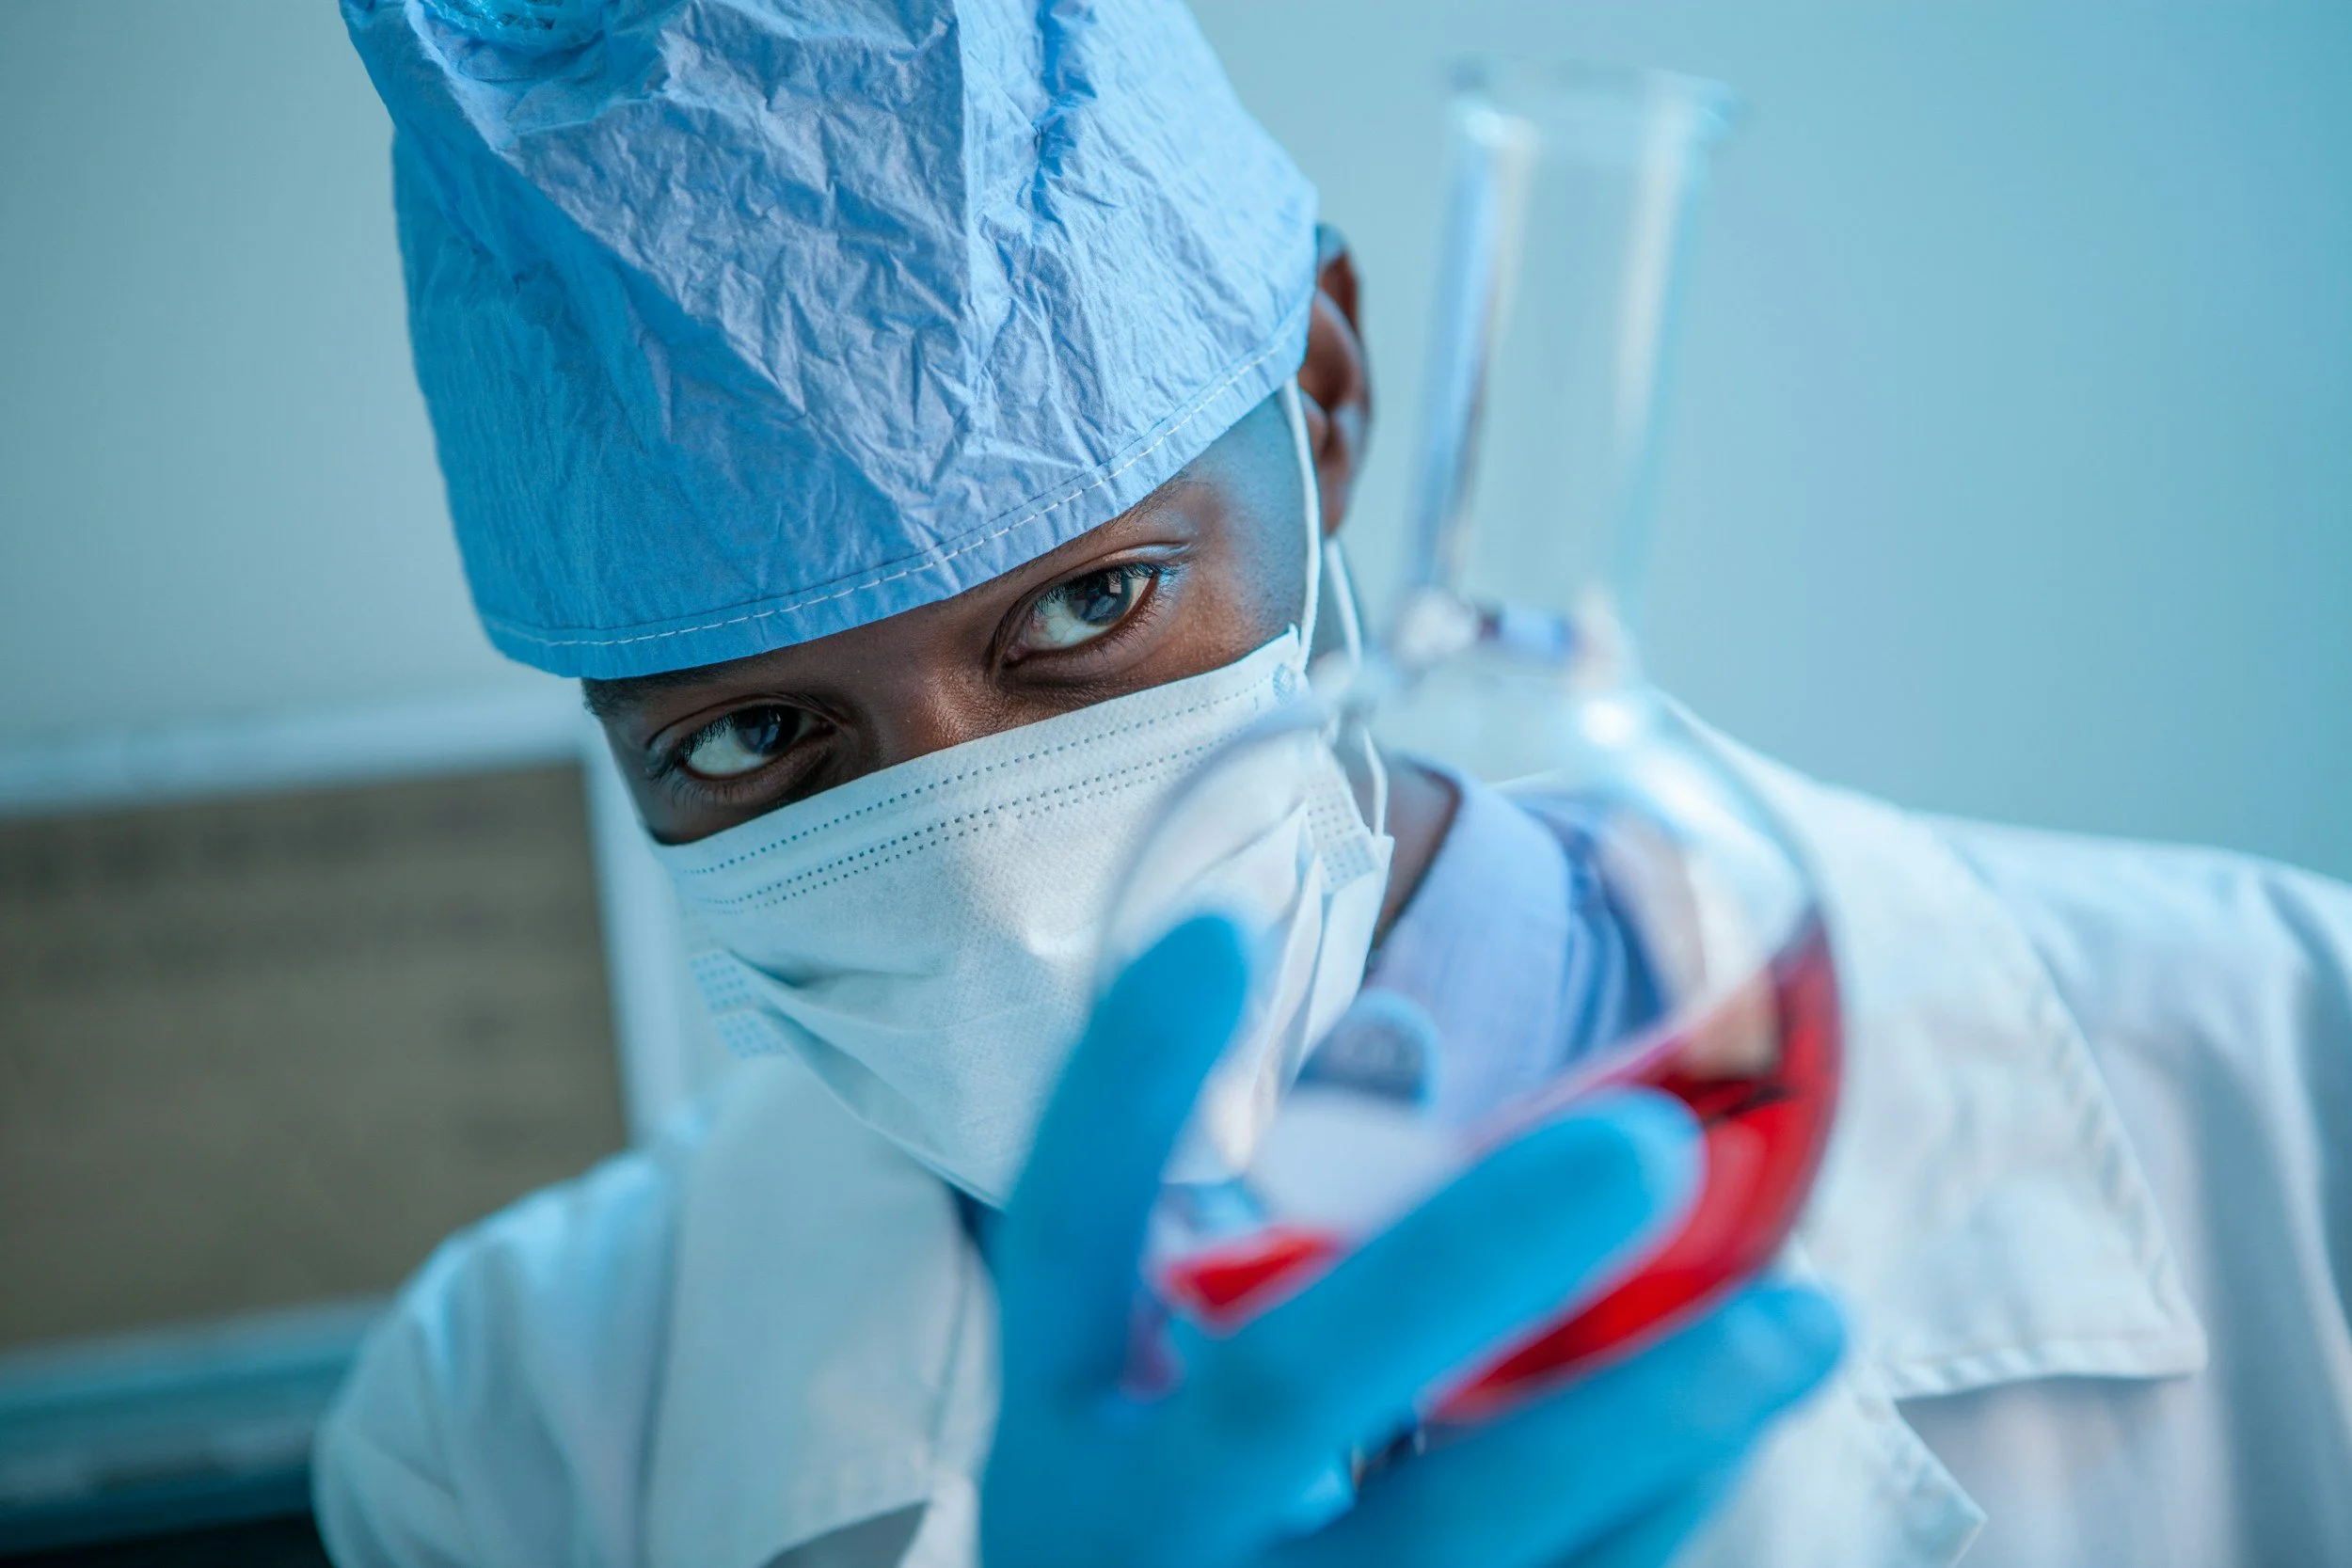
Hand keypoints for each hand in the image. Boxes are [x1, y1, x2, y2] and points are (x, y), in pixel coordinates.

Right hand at [982, 916, 1843, 1567]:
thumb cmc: (1180, 1528)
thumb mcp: (1157, 1404)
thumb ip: (1259, 1242)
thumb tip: (1411, 1047)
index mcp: (1059, 1428)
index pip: (1063, 1233)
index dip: (1125, 1084)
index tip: (1219, 927)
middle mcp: (1136, 1541)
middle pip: (1280, 1389)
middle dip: (1462, 1261)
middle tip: (1643, 1144)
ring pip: (1458, 1536)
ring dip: (1646, 1421)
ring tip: (1806, 1315)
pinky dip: (1652, 1512)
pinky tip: (1739, 1417)